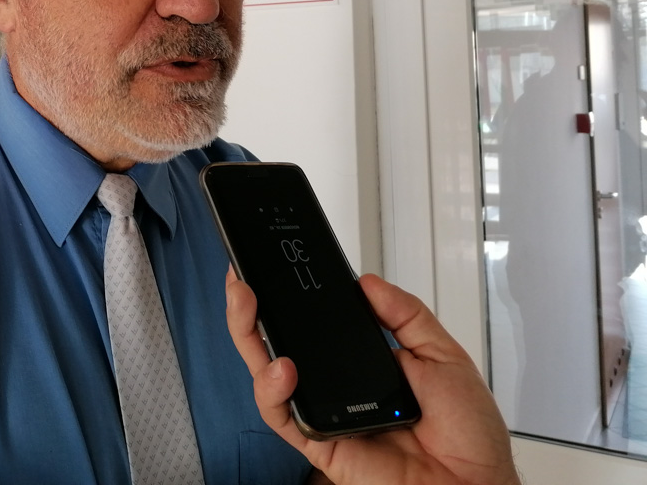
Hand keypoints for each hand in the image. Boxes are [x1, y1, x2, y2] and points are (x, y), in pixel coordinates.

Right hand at [226, 268, 520, 484]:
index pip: (316, 328)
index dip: (290, 300)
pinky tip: (282, 368)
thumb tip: (368, 283)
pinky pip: (282, 417)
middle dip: (251, 311)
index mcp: (364, 365)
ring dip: (249, 339)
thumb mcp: (444, 356)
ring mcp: (325, 415)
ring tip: (250, 309)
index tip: (275, 268)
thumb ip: (406, 315)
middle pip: (279, 347)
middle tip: (242, 281)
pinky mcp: (319, 444)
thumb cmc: (469, 437)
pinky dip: (272, 390)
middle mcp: (338, 388)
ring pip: (269, 377)